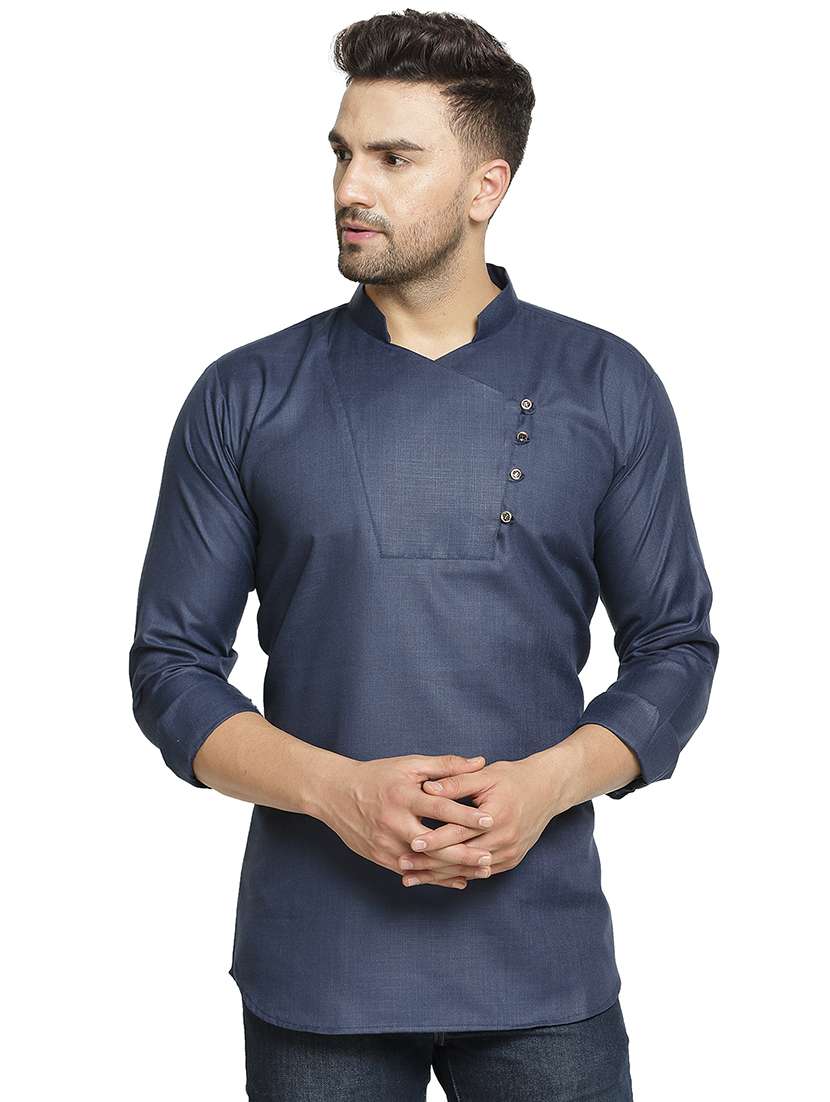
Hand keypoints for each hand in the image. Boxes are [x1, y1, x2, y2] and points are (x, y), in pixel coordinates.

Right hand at [320, 753, 495, 889]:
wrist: (335, 794)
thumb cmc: (378, 776)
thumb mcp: (410, 764)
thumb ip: (446, 765)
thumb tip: (480, 762)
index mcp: (403, 796)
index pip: (439, 808)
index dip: (465, 815)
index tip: (490, 821)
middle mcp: (393, 822)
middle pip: (433, 843)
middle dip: (463, 853)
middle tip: (490, 858)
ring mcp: (385, 843)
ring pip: (424, 862)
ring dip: (454, 869)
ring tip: (482, 871)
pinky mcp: (380, 857)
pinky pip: (413, 871)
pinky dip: (436, 877)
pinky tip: (458, 879)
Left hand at [401, 754, 565, 880]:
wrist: (547, 791)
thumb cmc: (513, 778)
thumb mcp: (485, 775)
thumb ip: (456, 781)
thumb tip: (427, 788)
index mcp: (497, 816)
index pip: (459, 832)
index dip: (434, 838)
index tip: (410, 843)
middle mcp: (504, 839)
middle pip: (461, 856)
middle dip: (430, 864)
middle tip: (403, 866)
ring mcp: (509, 853)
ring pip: (468, 870)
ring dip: (440, 875)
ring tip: (411, 877)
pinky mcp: (511, 861)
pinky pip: (480, 873)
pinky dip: (457, 876)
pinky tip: (436, 879)